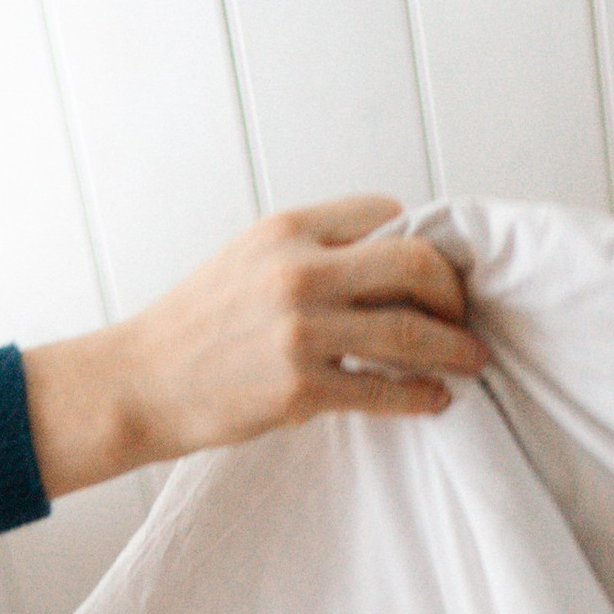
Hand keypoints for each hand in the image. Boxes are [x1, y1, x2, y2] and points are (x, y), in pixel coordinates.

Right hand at [22, 201, 485, 494]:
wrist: (141, 384)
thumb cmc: (198, 327)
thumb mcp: (249, 260)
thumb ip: (312, 252)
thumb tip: (387, 263)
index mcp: (288, 229)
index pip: (386, 214)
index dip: (421, 243)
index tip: (434, 274)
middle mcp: (298, 271)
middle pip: (416, 264)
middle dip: (454, 293)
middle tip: (466, 317)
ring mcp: (300, 331)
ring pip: (410, 332)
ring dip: (454, 348)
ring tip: (472, 361)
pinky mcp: (300, 389)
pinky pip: (384, 390)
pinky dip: (421, 395)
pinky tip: (435, 399)